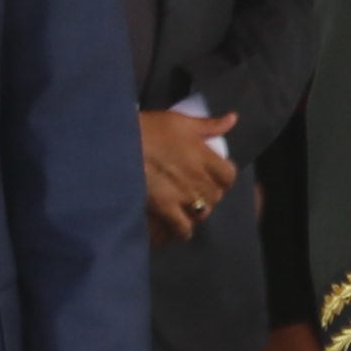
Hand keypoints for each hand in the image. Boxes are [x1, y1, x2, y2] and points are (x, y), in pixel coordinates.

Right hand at [136, 111, 235, 243]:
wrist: (117, 144)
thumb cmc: (148, 129)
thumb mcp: (181, 122)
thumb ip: (209, 125)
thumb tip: (233, 118)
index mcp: (205, 157)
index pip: (229, 176)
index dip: (224, 178)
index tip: (214, 177)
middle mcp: (198, 178)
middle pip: (216, 196)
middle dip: (210, 194)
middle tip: (197, 191)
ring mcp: (183, 195)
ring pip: (203, 212)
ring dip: (198, 211)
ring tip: (187, 207)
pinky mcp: (165, 208)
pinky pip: (183, 228)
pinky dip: (183, 231)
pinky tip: (179, 230)